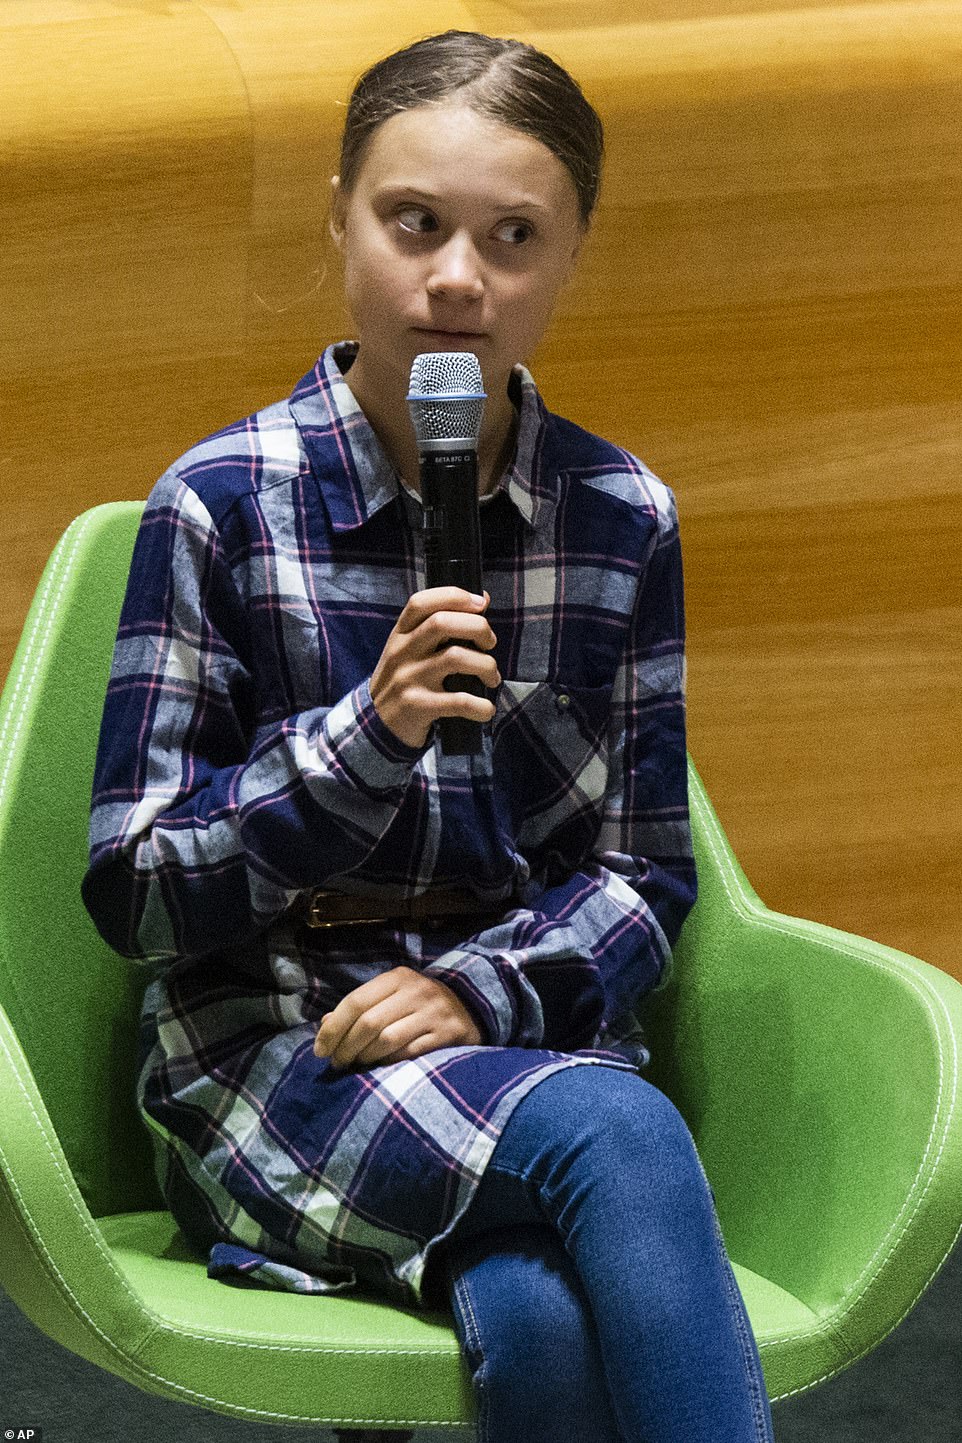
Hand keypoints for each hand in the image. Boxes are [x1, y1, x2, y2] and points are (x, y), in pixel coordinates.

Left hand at [313, 965, 483, 1071]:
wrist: (471, 1007)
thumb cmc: (419, 1005)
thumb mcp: (391, 996)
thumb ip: (360, 1007)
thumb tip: (325, 1023)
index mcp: (397, 977)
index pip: (356, 1001)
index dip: (333, 1028)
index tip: (320, 1050)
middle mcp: (416, 991)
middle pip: (369, 1023)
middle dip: (346, 1047)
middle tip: (337, 1063)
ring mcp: (433, 1012)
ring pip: (387, 1040)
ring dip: (365, 1057)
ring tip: (357, 1065)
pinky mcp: (447, 1034)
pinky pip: (408, 1054)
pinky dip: (388, 1063)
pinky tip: (380, 1067)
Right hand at [369, 587, 500, 749]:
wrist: (376, 725)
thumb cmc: (404, 681)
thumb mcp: (412, 650)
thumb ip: (441, 626)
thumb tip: (482, 599)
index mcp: (400, 634)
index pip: (421, 602)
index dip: (455, 596)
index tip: (481, 604)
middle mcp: (402, 653)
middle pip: (442, 623)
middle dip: (478, 627)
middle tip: (490, 643)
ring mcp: (408, 679)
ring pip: (456, 658)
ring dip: (486, 666)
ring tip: (492, 678)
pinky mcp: (417, 707)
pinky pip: (458, 701)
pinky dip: (481, 705)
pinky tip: (486, 709)